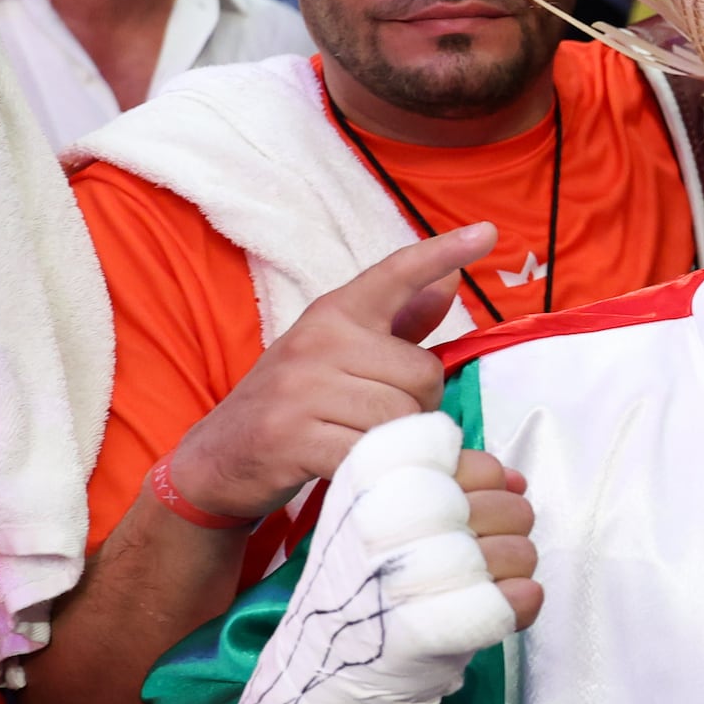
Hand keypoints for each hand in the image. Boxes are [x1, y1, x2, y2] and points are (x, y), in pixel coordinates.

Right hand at [170, 224, 493, 520]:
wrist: (217, 459)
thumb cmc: (295, 402)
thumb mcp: (340, 354)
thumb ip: (398, 323)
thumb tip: (450, 281)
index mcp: (334, 313)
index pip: (395, 274)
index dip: (442, 253)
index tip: (486, 233)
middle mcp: (318, 340)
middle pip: (422, 374)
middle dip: (419, 407)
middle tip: (380, 420)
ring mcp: (301, 389)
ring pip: (402, 417)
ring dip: (400, 443)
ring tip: (367, 444)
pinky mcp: (291, 438)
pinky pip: (370, 453)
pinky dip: (379, 470)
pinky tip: (360, 470)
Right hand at [214, 412, 529, 703]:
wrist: (315, 677)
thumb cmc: (360, 591)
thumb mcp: (379, 515)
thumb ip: (445, 485)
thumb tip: (516, 476)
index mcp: (371, 481)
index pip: (473, 460)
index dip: (486, 485)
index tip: (462, 513)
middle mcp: (386, 520)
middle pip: (505, 502)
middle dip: (511, 528)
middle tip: (483, 555)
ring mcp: (407, 574)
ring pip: (518, 550)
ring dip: (517, 569)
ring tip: (484, 585)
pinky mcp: (431, 628)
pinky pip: (516, 601)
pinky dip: (520, 606)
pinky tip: (496, 610)